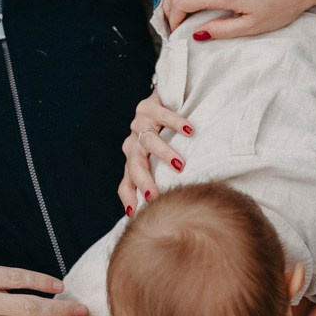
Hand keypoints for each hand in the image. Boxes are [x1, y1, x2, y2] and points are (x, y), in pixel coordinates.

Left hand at [118, 91, 190, 211]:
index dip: (129, 197)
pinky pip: (162, 115)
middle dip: (144, 182)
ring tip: (179, 165)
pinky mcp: (148, 106)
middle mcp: (133, 145)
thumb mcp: (162, 160)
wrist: (165, 102)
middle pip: (135, 165)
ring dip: (164, 154)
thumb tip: (180, 206)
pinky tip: (189, 131)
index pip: (126, 183)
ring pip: (149, 142)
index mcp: (134, 161)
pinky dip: (176, 123)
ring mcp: (138, 125)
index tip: (135, 213)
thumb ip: (164, 178)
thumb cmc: (168, 137)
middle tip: (154, 196)